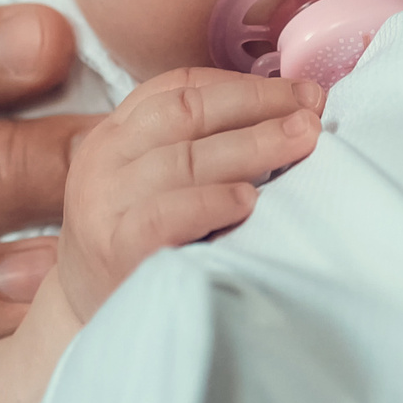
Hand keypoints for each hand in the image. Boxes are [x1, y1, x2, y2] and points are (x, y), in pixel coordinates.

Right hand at [57, 69, 325, 321]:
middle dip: (258, 105)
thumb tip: (290, 115)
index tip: (299, 92)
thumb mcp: (155, 182)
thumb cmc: (139, 244)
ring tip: (302, 141)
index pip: (179, 87)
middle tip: (312, 112)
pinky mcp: (115, 249)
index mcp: (118, 133)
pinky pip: (166, 216)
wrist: (89, 318)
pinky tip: (248, 201)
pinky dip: (211, 203)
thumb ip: (201, 147)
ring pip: (183, 159)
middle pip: (187, 112)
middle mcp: (105, 159)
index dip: (243, 84)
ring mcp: (105, 203)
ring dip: (251, 145)